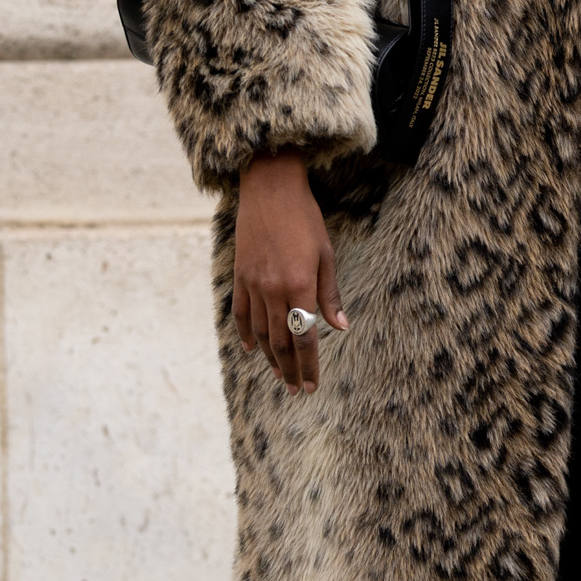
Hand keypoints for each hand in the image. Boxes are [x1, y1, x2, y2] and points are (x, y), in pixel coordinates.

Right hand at [232, 151, 346, 392]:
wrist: (269, 190)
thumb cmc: (305, 219)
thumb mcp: (326, 255)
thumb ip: (330, 294)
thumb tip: (340, 327)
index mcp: (300, 285)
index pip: (305, 336)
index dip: (309, 364)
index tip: (313, 385)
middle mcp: (273, 289)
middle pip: (281, 341)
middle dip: (291, 369)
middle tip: (299, 390)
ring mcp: (253, 284)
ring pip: (261, 332)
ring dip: (271, 358)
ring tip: (281, 376)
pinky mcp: (240, 276)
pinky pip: (241, 313)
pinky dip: (246, 334)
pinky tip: (252, 349)